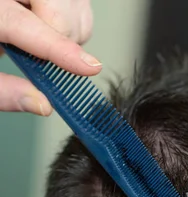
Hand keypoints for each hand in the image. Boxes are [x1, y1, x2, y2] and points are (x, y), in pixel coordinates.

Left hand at [0, 0, 98, 114]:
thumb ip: (2, 91)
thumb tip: (41, 105)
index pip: (22, 23)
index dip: (58, 48)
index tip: (87, 67)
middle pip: (58, 12)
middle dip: (63, 41)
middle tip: (41, 57)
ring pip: (75, 8)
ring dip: (71, 33)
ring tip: (43, 41)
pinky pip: (79, 4)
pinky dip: (74, 22)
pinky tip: (50, 27)